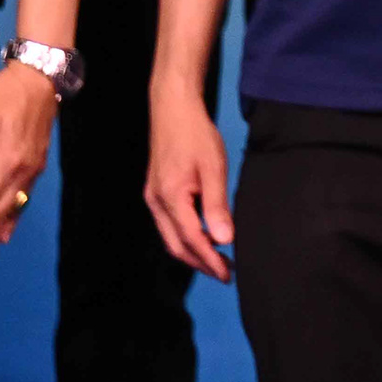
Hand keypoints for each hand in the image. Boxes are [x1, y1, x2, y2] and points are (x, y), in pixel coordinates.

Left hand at [0, 65, 57, 271]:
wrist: (40, 77)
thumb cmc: (6, 94)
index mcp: (7, 161)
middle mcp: (22, 171)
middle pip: (0, 212)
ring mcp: (32, 169)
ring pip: (13, 209)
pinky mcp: (36, 163)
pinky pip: (23, 198)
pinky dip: (13, 218)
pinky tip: (7, 230)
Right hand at [147, 84, 239, 280]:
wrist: (172, 108)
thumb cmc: (195, 134)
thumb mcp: (213, 168)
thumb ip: (217, 205)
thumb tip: (224, 240)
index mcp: (170, 198)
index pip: (191, 240)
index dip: (209, 260)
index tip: (227, 274)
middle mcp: (156, 202)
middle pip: (176, 245)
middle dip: (200, 262)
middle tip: (225, 273)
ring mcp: (153, 197)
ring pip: (170, 237)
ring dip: (193, 251)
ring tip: (218, 259)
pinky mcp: (155, 191)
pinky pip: (169, 224)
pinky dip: (186, 236)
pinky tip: (203, 235)